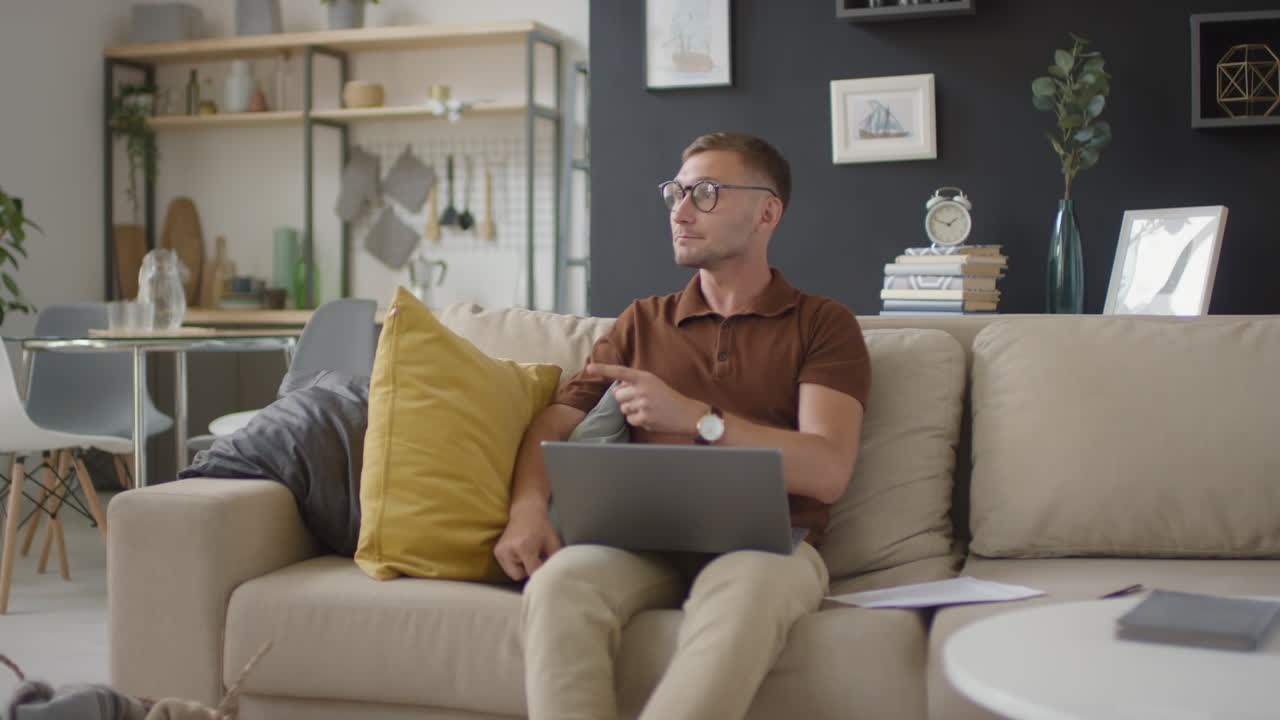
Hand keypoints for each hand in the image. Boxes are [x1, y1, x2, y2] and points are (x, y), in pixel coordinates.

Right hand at [493, 501, 561, 580]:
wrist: (526, 512)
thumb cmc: (541, 526)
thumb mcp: (553, 543)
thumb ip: (553, 561)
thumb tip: (552, 576)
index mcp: (524, 547)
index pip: (531, 572)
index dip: (539, 572)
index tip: (544, 568)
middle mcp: (509, 550)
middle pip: (518, 576)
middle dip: (528, 571)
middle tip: (535, 559)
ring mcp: (500, 551)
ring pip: (512, 573)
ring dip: (521, 568)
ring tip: (527, 554)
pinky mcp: (496, 551)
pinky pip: (507, 567)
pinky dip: (515, 564)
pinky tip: (520, 553)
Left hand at [587, 363, 702, 434]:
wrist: (687, 413)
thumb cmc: (668, 398)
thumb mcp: (653, 383)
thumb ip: (634, 384)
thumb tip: (615, 390)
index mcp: (644, 377)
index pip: (620, 372)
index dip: (603, 369)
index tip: (590, 367)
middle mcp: (642, 389)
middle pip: (617, 395)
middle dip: (625, 399)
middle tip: (642, 400)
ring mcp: (643, 404)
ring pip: (623, 408)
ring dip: (632, 410)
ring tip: (648, 409)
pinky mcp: (644, 418)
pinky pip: (630, 419)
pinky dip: (637, 420)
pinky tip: (650, 417)